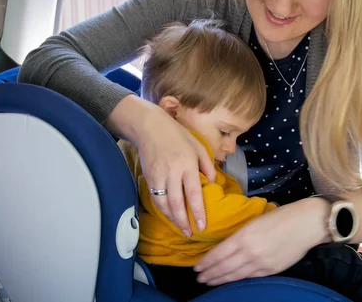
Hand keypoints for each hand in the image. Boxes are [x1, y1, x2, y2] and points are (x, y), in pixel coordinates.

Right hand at [108, 95, 216, 235]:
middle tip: (190, 234)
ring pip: (164, 204)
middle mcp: (172, 172)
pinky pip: (156, 198)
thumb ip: (207, 165)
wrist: (150, 127)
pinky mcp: (148, 177)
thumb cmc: (178, 136)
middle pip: (177, 203)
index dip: (198, 211)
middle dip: (183, 221)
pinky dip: (163, 209)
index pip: (193, 193)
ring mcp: (158, 176)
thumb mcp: (198, 146)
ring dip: (172, 218)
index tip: (202, 226)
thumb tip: (213, 183)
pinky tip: (170, 214)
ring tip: (181, 228)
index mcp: (187, 164)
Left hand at [194, 197, 330, 284]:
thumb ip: (241, 235)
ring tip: (210, 282)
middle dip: (210, 273)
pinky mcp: (272, 270)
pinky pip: (250, 277)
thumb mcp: (255, 221)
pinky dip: (238, 280)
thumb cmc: (281, 216)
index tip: (197, 267)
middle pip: (224, 266)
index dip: (207, 262)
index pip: (219, 253)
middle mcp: (250, 252)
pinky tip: (231, 281)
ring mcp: (261, 263)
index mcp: (245, 236)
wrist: (307, 224)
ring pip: (236, 275)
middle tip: (199, 278)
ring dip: (220, 279)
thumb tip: (227, 246)